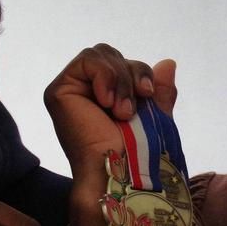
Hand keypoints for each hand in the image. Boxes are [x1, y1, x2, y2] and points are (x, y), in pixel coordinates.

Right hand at [43, 44, 176, 178]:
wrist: (122, 170)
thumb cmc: (139, 150)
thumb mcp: (155, 114)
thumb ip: (158, 90)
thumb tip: (168, 63)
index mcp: (107, 97)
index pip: (123, 64)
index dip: (140, 73)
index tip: (148, 93)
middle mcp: (86, 92)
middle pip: (111, 56)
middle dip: (131, 75)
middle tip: (133, 108)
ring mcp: (71, 91)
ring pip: (100, 55)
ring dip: (120, 81)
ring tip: (122, 112)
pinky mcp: (58, 92)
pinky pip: (87, 60)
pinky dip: (105, 76)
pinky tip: (107, 103)